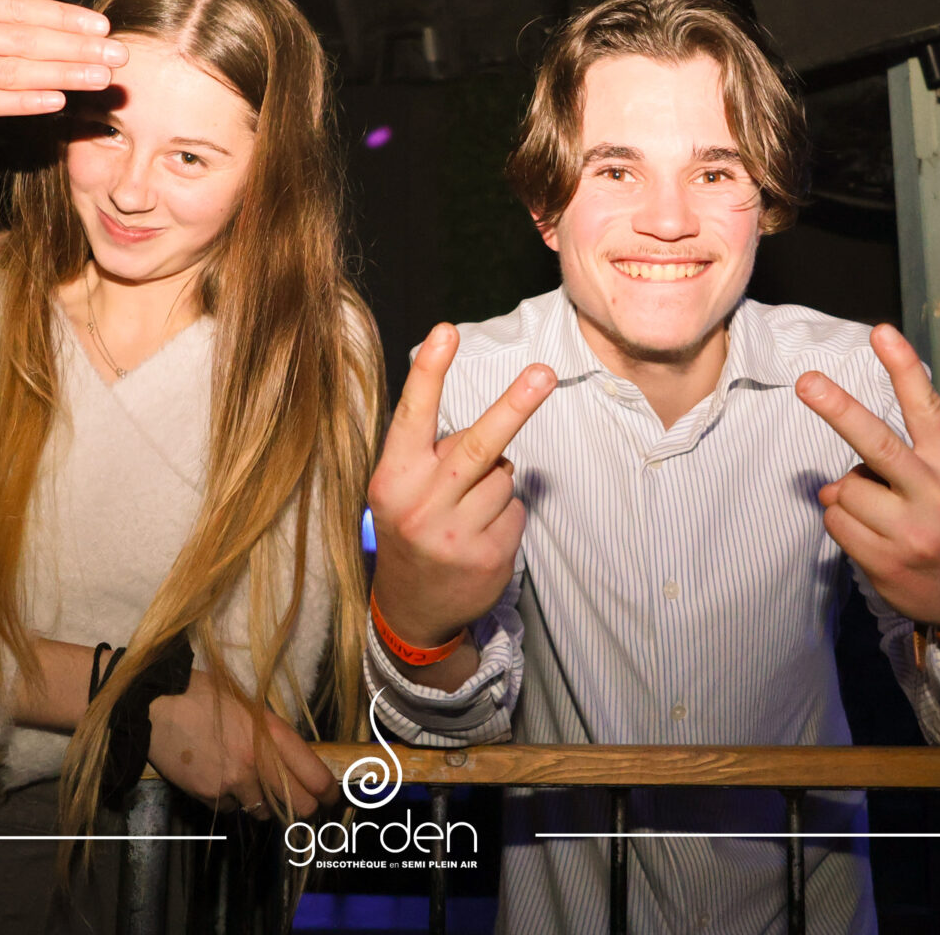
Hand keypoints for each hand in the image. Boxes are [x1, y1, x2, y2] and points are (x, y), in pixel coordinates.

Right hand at [0, 0, 127, 119]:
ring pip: (14, 72)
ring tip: (101, 80)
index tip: (97, 24)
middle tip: (120, 57)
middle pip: (27, 40)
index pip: (17, 7)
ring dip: (63, 75)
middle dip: (78, 48)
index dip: (61, 17)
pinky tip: (54, 102)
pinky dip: (21, 102)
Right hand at [147, 669, 337, 821]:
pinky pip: (231, 809)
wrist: (156, 705)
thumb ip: (271, 735)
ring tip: (248, 784)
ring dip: (262, 804)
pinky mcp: (211, 795)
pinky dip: (229, 801)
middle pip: (299, 805)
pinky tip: (218, 780)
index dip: (328, 792)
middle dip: (301, 806)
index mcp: (273, 734)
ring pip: (264, 812)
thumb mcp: (248, 706)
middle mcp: (259, 762)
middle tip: (297, 802)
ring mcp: (235, 781)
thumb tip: (291, 760)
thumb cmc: (203, 695)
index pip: (316, 776)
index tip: (330, 797)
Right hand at [367, 323, 555, 649]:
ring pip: (504, 475)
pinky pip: (517, 508)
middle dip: (515, 405)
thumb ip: (429, 455)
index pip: (413, 416)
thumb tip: (490, 427)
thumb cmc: (410, 527)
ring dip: (497, 482)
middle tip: (545, 373)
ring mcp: (455, 533)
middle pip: (479, 444)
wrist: (412, 608)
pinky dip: (507, 512)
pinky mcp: (488, 554)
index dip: (430, 372)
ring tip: (468, 508)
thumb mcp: (399, 489)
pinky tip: (482, 532)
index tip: (446, 331)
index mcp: (394, 478)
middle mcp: (421, 503)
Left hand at [796, 324, 939, 645]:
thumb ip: (912, 458)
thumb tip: (838, 468)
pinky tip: (871, 535)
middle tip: (807, 382)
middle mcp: (938, 495)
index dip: (903, 368)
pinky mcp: (885, 562)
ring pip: (843, 488)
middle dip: (838, 409)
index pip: (927, 408)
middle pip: (876, 444)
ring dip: (847, 495)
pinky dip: (842, 522)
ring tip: (879, 512)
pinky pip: (835, 522)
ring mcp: (911, 533)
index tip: (881, 332)